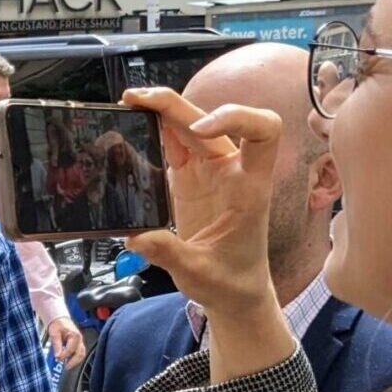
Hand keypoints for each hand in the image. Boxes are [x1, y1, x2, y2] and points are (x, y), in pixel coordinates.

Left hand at [47, 315, 86, 368]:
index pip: (71, 349)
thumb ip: (57, 345)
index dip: (64, 355)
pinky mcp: (78, 344)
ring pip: (81, 355)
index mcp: (75, 335)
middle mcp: (79, 339)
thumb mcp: (54, 334)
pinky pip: (79, 354)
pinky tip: (68, 362)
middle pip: (79, 354)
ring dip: (75, 362)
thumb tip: (58, 355)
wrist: (59, 320)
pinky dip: (75, 359)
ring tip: (67, 366)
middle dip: (72, 362)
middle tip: (65, 367)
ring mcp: (80, 342)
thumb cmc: (57, 324)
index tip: (57, 358)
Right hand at [120, 88, 294, 382]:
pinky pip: (173, 145)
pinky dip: (153, 131)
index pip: (264, 132)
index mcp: (249, 188)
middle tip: (137, 99)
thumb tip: (135, 236)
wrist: (234, 292)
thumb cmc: (229, 281)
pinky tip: (129, 127)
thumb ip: (168, 253)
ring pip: (189, 127)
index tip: (201, 131)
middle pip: (211, 120)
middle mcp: (232, 171)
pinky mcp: (189, 179)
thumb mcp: (198, 273)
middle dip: (176, 105)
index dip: (236, 118)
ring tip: (128, 104)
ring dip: (161, 111)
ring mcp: (210, 172)